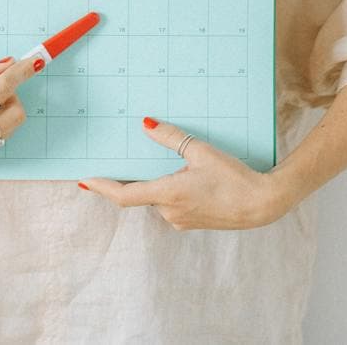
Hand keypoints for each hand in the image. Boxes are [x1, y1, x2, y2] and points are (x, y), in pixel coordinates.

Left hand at [77, 117, 289, 230]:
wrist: (261, 204)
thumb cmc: (234, 177)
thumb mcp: (200, 151)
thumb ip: (170, 138)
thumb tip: (146, 124)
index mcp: (168, 194)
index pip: (124, 195)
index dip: (101, 188)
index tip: (84, 181)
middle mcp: (169, 212)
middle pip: (141, 193)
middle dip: (135, 178)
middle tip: (125, 158)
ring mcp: (180, 220)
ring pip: (158, 198)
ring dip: (158, 183)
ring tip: (173, 165)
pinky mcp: (191, 222)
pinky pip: (171, 205)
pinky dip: (171, 191)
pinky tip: (188, 179)